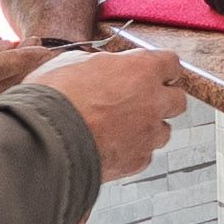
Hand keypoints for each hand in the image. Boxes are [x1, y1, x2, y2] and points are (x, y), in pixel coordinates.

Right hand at [27, 48, 187, 179]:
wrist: (45, 139)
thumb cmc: (53, 97)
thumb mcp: (72, 62)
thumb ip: (99, 64)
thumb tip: (100, 66)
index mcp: (141, 69)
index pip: (172, 63)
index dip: (162, 69)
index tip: (155, 72)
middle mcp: (153, 101)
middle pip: (178, 100)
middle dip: (163, 99)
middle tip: (140, 100)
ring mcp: (148, 133)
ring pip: (164, 130)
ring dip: (149, 127)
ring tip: (120, 127)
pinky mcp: (138, 160)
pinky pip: (144, 154)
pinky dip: (132, 150)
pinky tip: (110, 145)